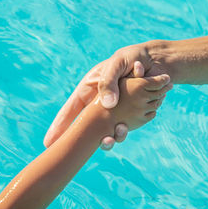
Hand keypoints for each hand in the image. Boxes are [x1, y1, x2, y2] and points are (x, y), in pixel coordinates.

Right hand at [44, 41, 170, 149]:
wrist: (158, 62)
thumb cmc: (132, 57)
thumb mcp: (117, 63)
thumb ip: (109, 82)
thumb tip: (108, 105)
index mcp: (90, 90)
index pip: (71, 110)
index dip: (60, 127)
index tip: (49, 143)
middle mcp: (99, 104)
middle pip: (86, 127)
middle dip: (81, 141)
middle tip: (72, 151)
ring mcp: (115, 113)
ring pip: (105, 132)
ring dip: (106, 137)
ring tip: (107, 139)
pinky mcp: (130, 117)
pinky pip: (124, 129)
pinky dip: (123, 132)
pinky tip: (124, 128)